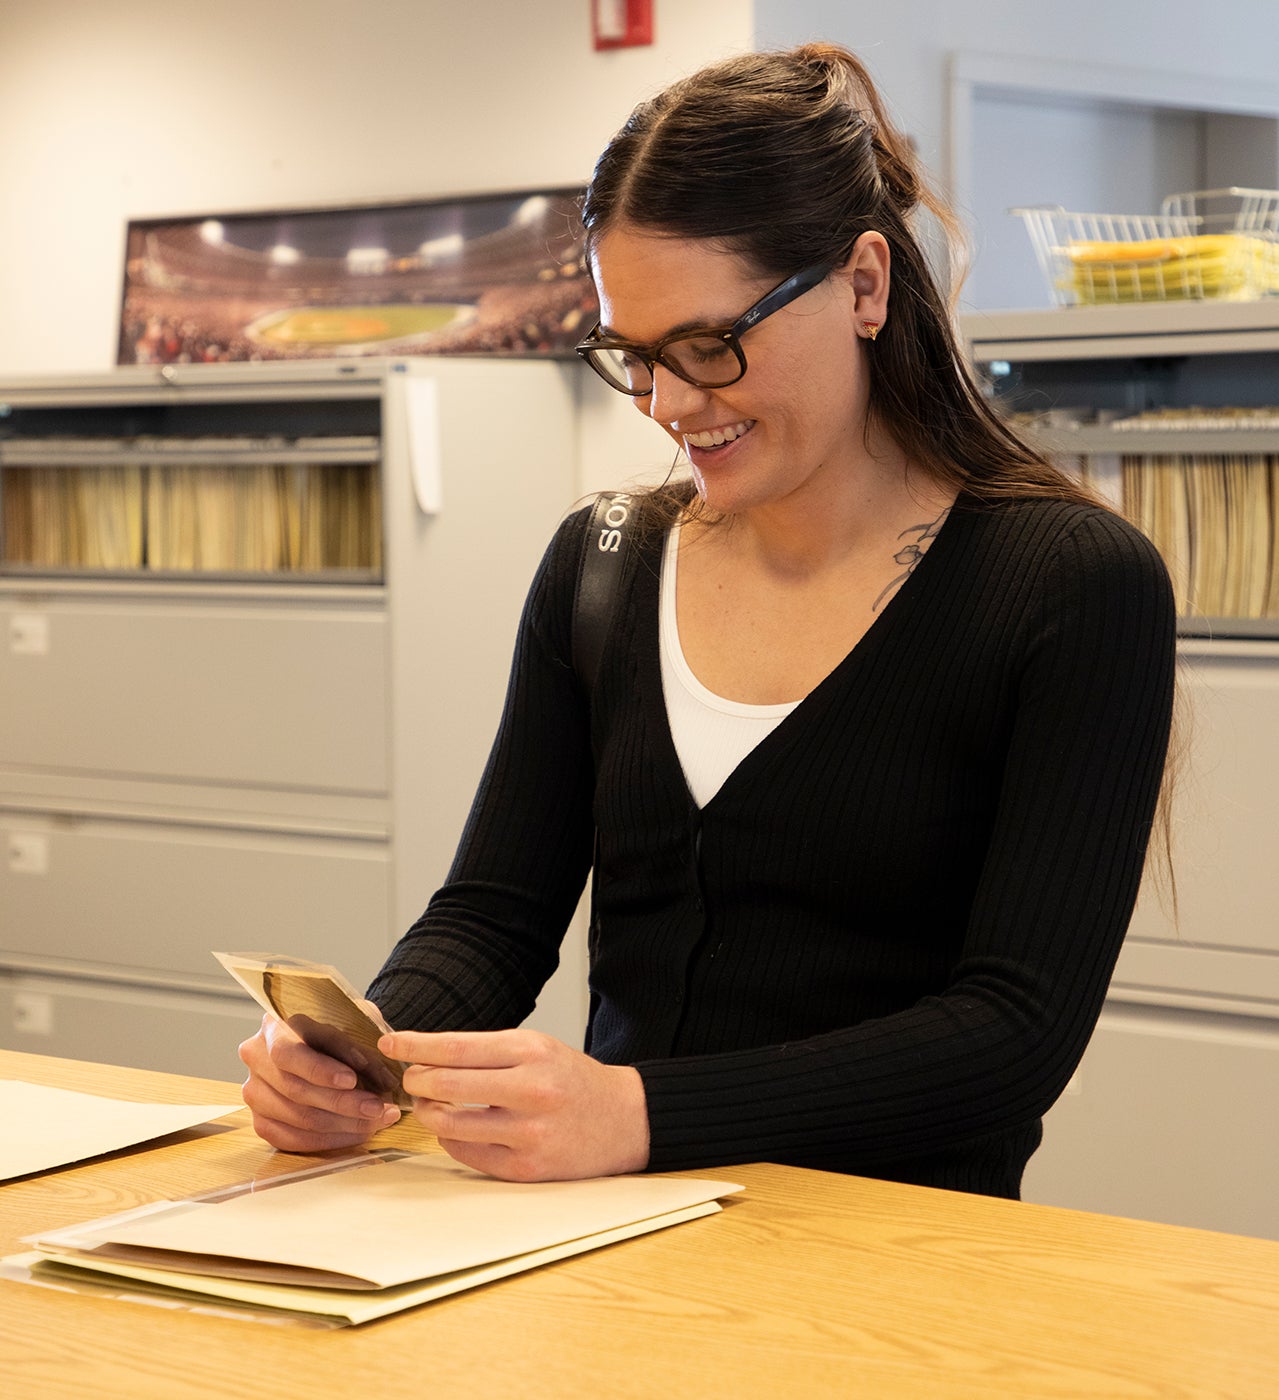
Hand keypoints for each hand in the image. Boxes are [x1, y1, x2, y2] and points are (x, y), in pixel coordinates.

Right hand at [239, 1012, 400, 1151]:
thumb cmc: (340, 1031)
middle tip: (377, 1107)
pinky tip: (358, 1133)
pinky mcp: (261, 1121)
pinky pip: (293, 1139)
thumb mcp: (353, 1020)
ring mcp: (255, 1093)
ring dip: (342, 1124)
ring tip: (376, 1120)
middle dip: (342, 1102)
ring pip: (297, 1118)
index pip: (288, 1053)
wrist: (326, 1046)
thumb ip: (363, 1041)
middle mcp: (256, 1060)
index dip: (319, 1070)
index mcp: (274, 1028)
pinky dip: (330, 1140)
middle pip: (295, 1090)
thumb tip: (384, 1077)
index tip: (351, 1080)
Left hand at [379, 1028, 649, 1181]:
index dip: (416, 1046)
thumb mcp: (537, 1048)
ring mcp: (528, 1134)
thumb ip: (486, 1052)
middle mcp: (531, 1090)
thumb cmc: (573, 1080)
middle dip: (417, 1081)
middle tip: (411, 1079)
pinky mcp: (526, 1168)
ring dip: (429, 1113)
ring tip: (431, 1104)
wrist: (625, 1120)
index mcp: (532, 1052)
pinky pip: (467, 1154)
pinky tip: (456, 1128)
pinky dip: (451, 1139)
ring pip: (449, 1124)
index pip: (457, 1047)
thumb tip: (427, 1058)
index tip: (390, 1043)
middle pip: (446, 1085)